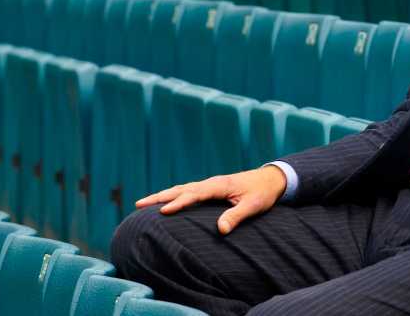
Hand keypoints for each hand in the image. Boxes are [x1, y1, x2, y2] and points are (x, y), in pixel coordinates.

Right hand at [135, 165, 287, 234]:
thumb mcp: (253, 206)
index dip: (179, 202)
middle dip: (160, 196)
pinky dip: (173, 195)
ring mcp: (210, 184)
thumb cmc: (262, 193)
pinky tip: (164, 202)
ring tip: (141, 203)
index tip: (162, 211)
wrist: (271, 179)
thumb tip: (220, 230)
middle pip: (181, 188)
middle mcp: (211, 183)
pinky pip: (187, 191)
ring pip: (182, 188)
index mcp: (219, 185)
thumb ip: (236, 216)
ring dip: (162, 195)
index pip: (194, 194)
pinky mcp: (210, 188)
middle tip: (138, 204)